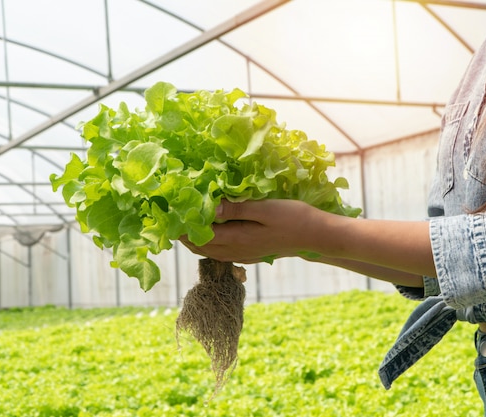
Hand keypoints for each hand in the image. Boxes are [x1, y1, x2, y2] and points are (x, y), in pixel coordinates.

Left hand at [179, 199, 324, 262]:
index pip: (201, 236)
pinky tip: (212, 233)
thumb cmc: (294, 217)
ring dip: (196, 240)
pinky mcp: (251, 254)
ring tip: (187, 225)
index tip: (170, 215)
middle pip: (201, 247)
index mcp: (238, 239)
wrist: (315, 236)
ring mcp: (244, 254)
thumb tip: (211, 208)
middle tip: (173, 219)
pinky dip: (211, 244)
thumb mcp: (265, 208)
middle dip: (185, 236)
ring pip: (211, 252)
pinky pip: (223, 253)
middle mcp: (237, 250)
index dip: (183, 228)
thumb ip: (237, 208)